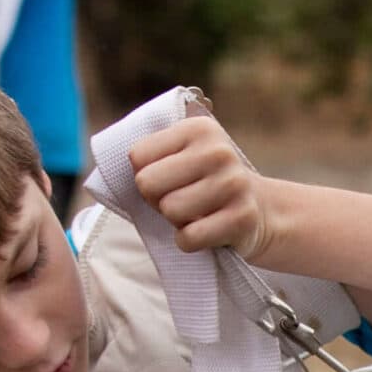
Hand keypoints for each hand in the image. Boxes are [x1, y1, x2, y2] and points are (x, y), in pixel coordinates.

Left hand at [128, 115, 274, 259]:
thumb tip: (108, 169)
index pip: (137, 156)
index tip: (169, 180)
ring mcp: (234, 184)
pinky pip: (188, 237)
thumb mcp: (185, 156)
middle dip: (157, 200)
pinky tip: (206, 232)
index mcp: (198, 129)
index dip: (145, 175)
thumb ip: (153, 154)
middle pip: (148, 184)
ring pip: (169, 211)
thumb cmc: (208, 185)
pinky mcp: (242, 218)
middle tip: (180, 201)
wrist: (262, 210)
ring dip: (176, 222)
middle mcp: (218, 151)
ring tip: (197, 215)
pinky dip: (189, 242)